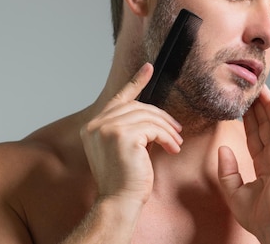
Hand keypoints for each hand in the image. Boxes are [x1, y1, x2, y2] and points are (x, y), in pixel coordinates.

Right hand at [79, 63, 182, 205]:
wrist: (119, 201)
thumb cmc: (123, 179)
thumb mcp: (122, 148)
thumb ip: (128, 128)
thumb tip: (151, 114)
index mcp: (92, 127)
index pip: (118, 98)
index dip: (136, 81)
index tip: (149, 67)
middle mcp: (96, 125)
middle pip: (137, 106)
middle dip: (161, 116)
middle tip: (177, 129)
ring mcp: (107, 129)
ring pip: (147, 116)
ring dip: (167, 129)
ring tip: (176, 142)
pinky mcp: (122, 135)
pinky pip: (153, 128)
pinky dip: (167, 137)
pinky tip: (172, 148)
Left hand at [218, 85, 269, 242]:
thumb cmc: (259, 217)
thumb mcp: (234, 192)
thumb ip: (227, 170)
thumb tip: (222, 148)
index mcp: (265, 167)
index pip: (255, 137)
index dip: (248, 120)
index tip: (241, 105)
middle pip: (265, 126)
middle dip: (258, 107)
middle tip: (250, 88)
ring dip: (269, 104)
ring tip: (261, 86)